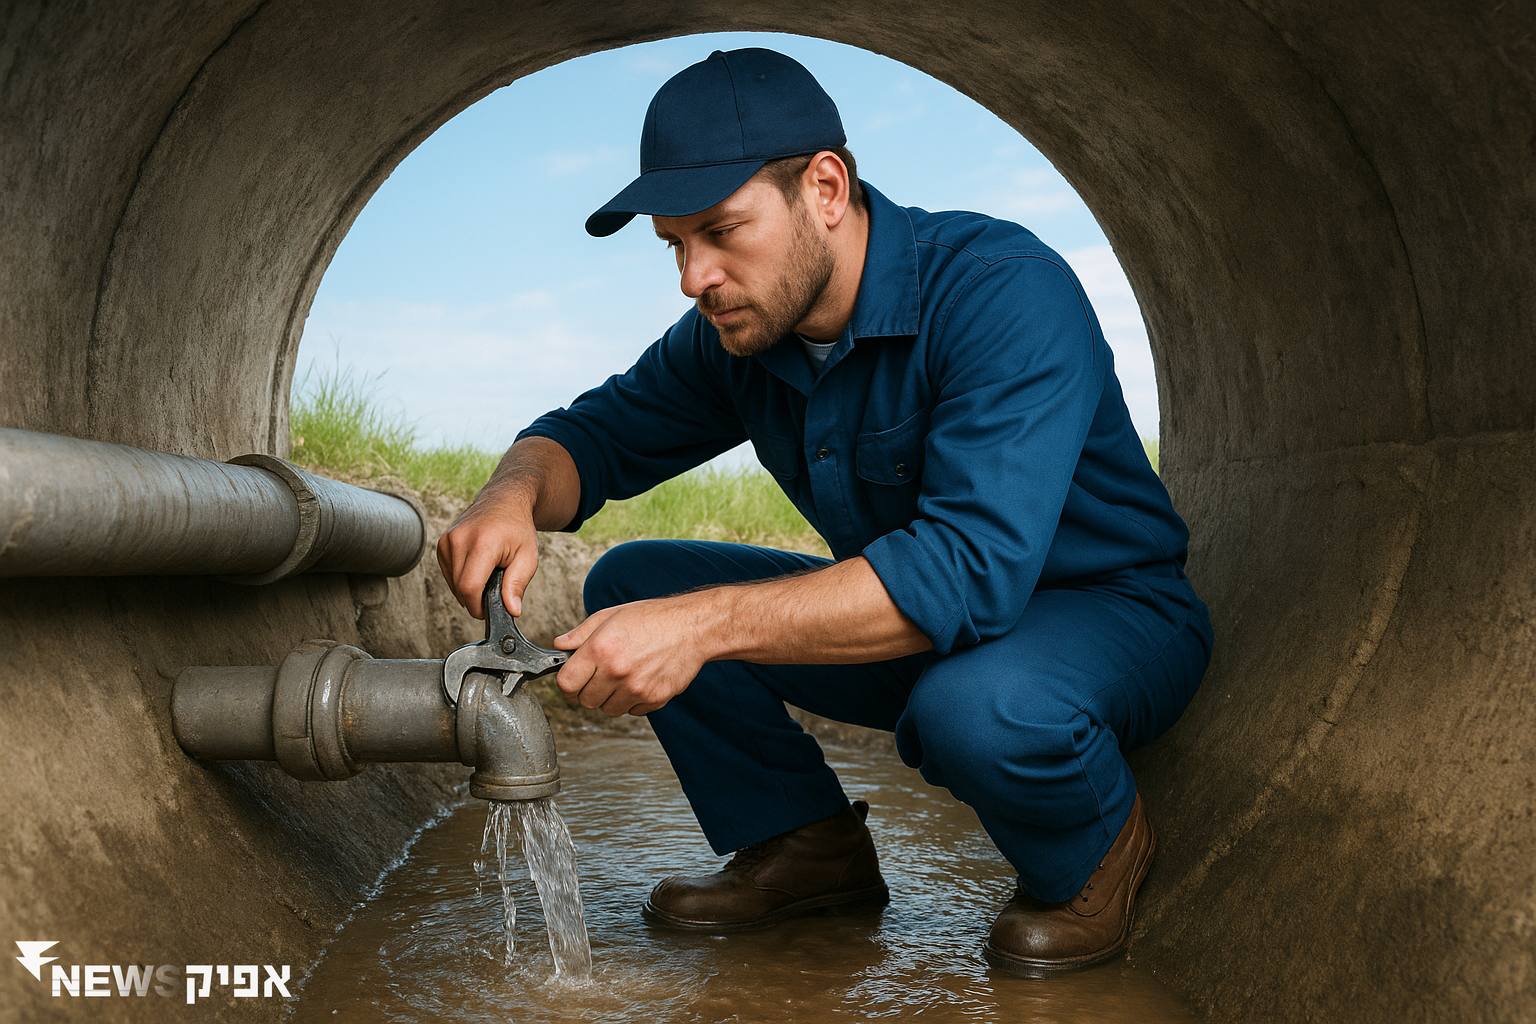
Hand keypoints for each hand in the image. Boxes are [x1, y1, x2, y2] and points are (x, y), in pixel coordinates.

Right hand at [435, 492, 538, 618]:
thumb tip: (512, 610)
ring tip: (488, 571)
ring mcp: (448, 540)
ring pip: (452, 583)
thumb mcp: (528, 558)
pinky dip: (461, 578)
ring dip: (468, 588)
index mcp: (483, 543)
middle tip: (495, 587)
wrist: (505, 501)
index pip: (469, 587)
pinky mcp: (442, 543)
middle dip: (476, 598)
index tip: (488, 610)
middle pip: (459, 588)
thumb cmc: (518, 529)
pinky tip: (477, 567)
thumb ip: (517, 585)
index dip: (478, 606)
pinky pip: (449, 573)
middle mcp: (460, 539)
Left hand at [552, 597, 710, 716]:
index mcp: (600, 649)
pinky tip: (640, 680)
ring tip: (622, 678)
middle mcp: (616, 671)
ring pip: (608, 710)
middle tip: (598, 678)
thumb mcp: (611, 615)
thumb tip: (560, 645)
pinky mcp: (653, 699)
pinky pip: (632, 711)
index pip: (566, 684)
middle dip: (587, 691)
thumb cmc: (653, 618)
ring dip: (610, 698)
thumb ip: (581, 633)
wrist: (692, 628)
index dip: (565, 686)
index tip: (571, 683)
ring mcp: (636, 688)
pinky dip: (632, 701)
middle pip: (585, 701)